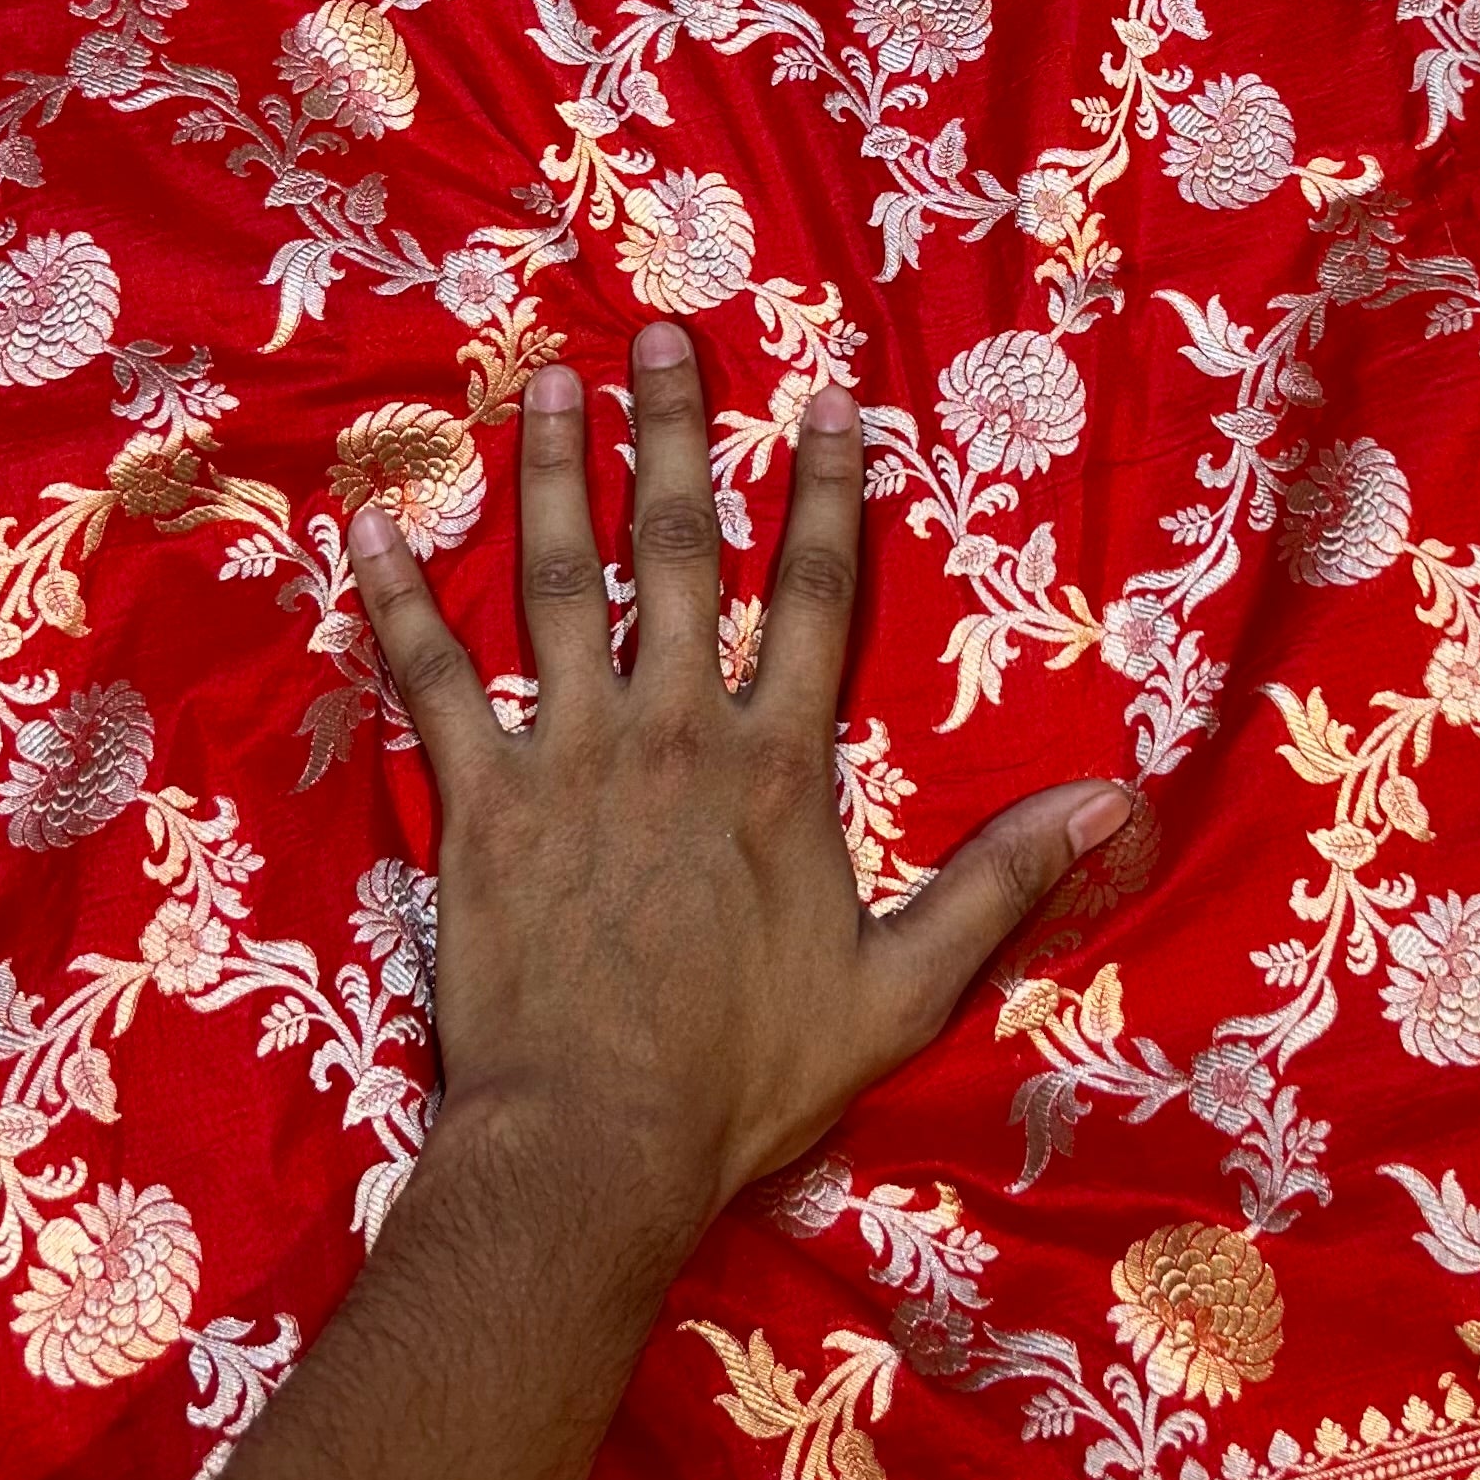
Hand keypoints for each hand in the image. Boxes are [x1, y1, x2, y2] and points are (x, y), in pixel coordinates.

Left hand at [348, 321, 1131, 1301]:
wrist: (593, 1142)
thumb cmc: (746, 1076)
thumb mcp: (900, 987)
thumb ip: (998, 884)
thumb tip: (1109, 805)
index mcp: (776, 767)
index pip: (817, 596)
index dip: (827, 491)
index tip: (827, 398)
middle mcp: (674, 731)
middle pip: (681, 553)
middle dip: (676, 435)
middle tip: (662, 337)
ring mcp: (568, 759)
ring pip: (557, 584)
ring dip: (550, 474)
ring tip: (547, 382)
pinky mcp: (476, 804)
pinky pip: (431, 681)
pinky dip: (398, 603)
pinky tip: (370, 529)